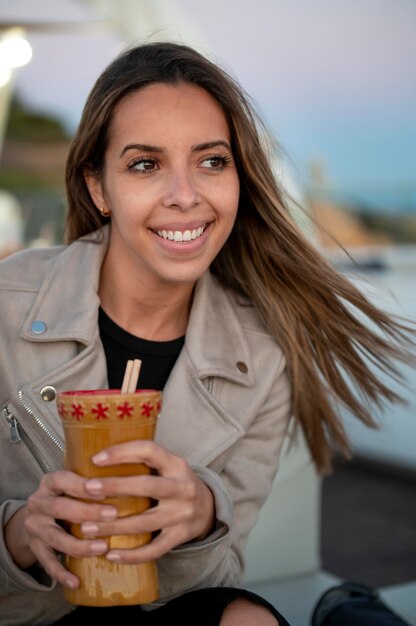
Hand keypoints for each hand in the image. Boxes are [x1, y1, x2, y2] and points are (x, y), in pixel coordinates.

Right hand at [5, 470, 118, 588]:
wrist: (36, 516)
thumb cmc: (67, 496)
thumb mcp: (74, 482)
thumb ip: (96, 481)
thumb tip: (134, 481)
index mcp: (50, 482)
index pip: (62, 480)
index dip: (82, 486)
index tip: (105, 491)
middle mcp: (38, 502)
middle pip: (60, 508)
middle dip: (88, 513)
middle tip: (113, 516)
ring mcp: (35, 526)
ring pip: (56, 538)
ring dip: (80, 545)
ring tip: (102, 548)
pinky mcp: (35, 547)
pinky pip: (47, 562)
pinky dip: (62, 573)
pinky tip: (76, 582)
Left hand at [81, 440, 214, 563]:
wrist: (208, 508)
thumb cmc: (175, 482)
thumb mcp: (168, 465)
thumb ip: (143, 461)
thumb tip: (97, 458)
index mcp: (176, 464)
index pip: (149, 451)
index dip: (122, 452)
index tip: (96, 458)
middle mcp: (182, 487)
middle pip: (147, 486)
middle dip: (115, 486)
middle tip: (87, 489)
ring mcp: (183, 514)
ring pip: (144, 522)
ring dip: (113, 527)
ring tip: (86, 529)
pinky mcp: (180, 536)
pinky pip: (154, 550)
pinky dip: (131, 555)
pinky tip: (110, 555)